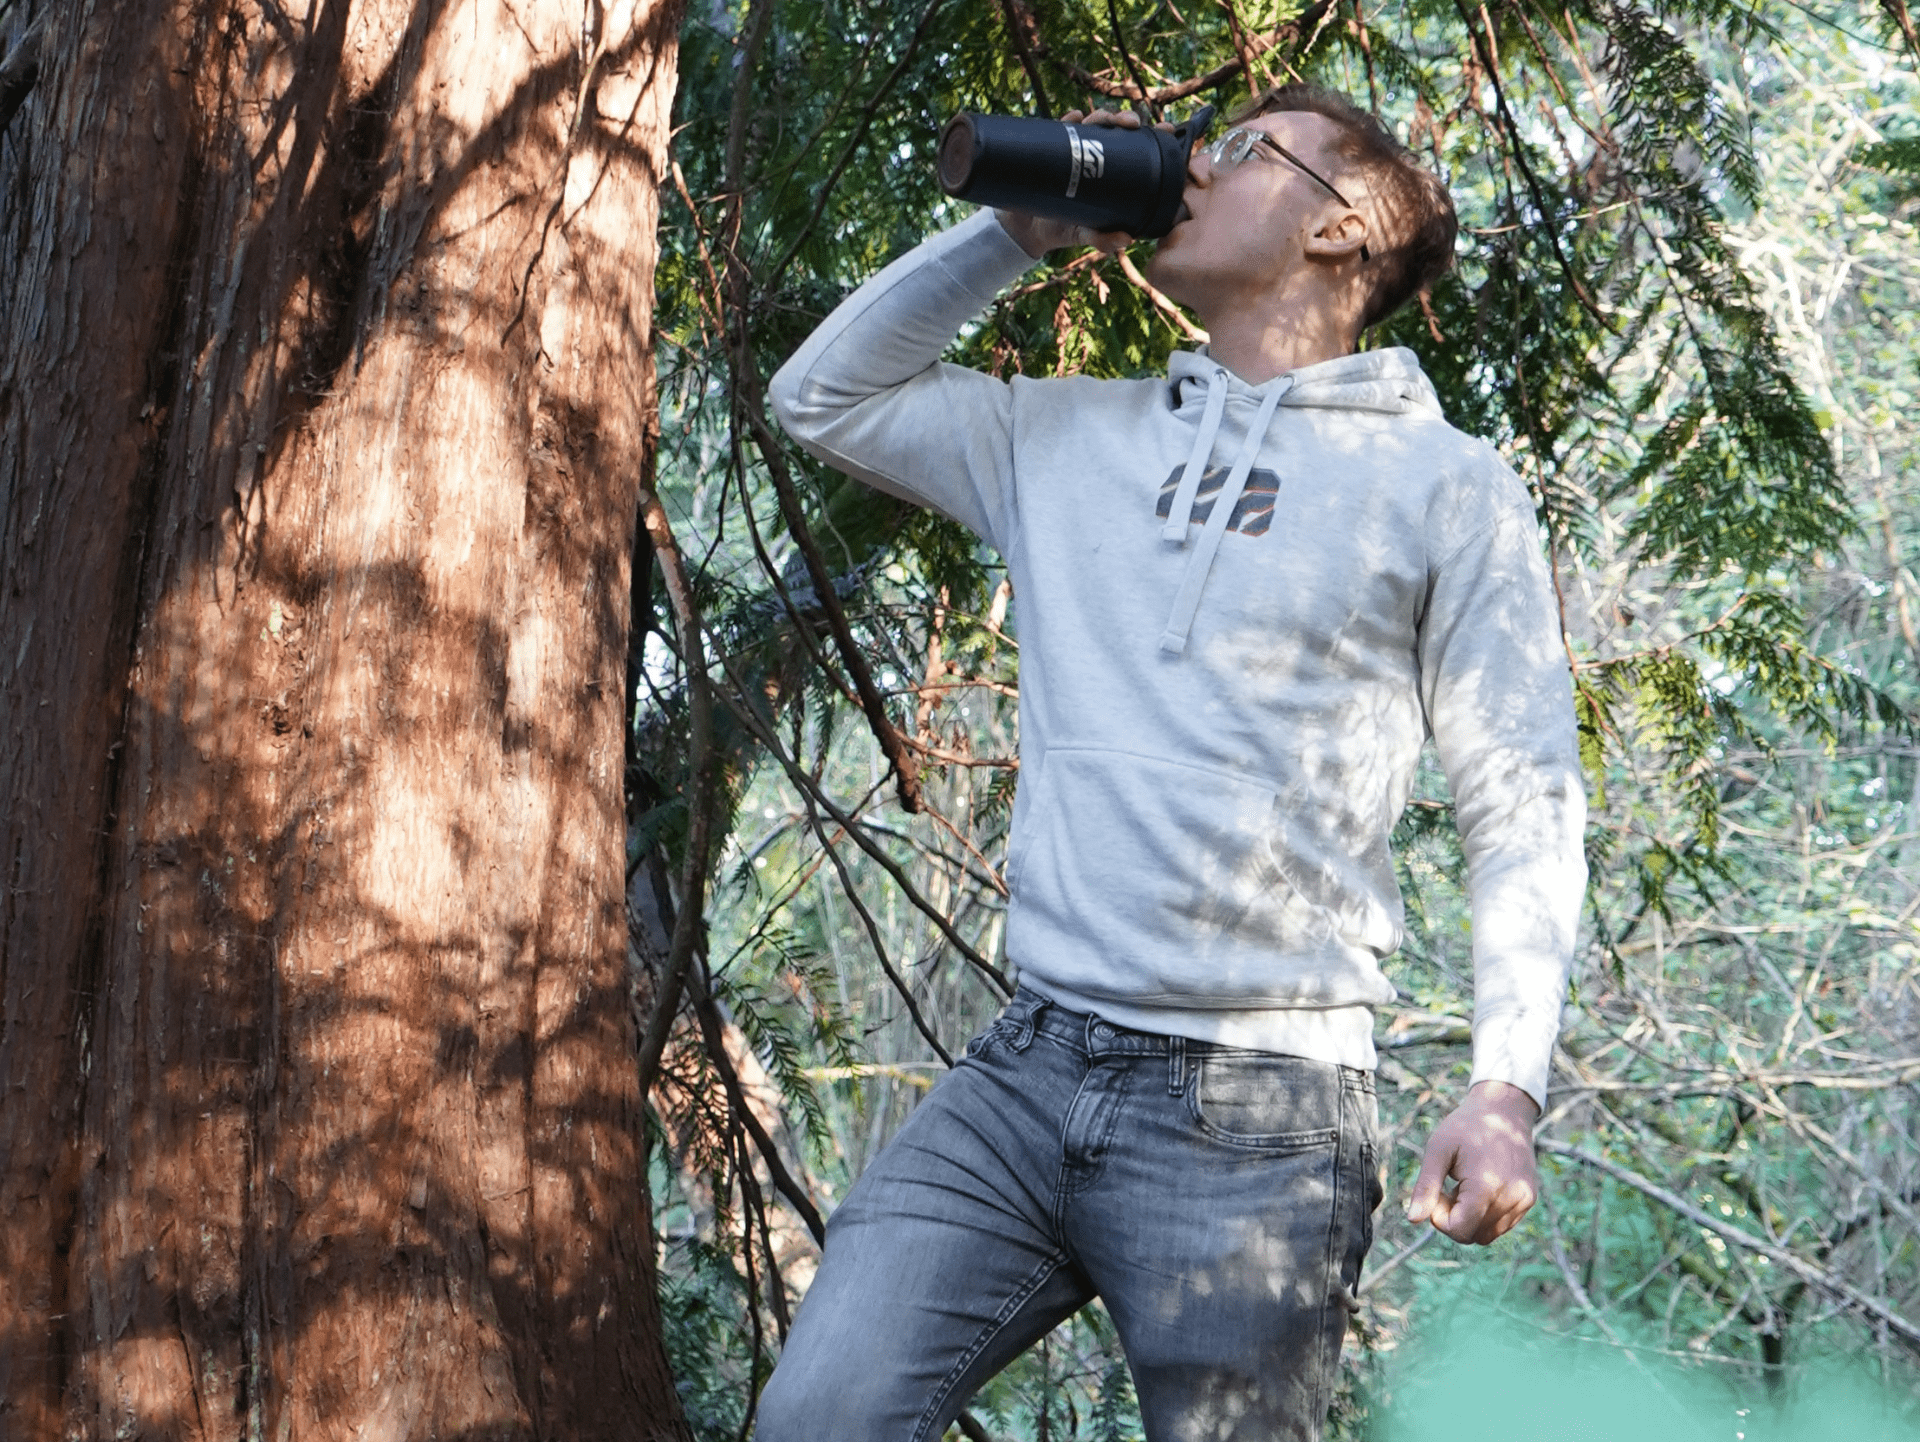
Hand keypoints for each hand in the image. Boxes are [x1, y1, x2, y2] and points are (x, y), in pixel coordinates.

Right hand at [995, 109, 1159, 258]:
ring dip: (1101, 116)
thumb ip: (1102, 240)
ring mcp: (1074, 149)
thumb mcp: (1084, 236)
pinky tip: (1074, 118)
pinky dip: (1070, 119)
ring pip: (1092, 123)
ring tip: (1103, 121)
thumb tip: (1126, 239)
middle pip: (1116, 130)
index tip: (1166, 129)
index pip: (1136, 149)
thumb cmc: (1062, 229)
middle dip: (1125, 119)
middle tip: (1130, 124)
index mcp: (1111, 173)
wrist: (1025, 228)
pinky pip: (1062, 127)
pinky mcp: (1052, 147)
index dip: (1152, 136)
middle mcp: (1095, 156)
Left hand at [1404, 1080, 1540, 1244]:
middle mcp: (1511, 1198)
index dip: (1440, 1218)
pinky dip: (1485, 1215)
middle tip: (1448, 1188)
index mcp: (1487, 1186)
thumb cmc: (1465, 1127)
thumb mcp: (1438, 1150)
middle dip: (1453, 1218)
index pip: (1459, 1230)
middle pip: (1472, 1235)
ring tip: (1464, 1186)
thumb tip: (1412, 1220)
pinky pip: (1501, 1225)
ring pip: (1486, 1235)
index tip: (1437, 1193)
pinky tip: (1479, 1187)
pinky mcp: (1529, 1200)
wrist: (1503, 1110)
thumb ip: (1426, 1187)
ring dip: (1470, 1219)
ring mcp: (1524, 1200)